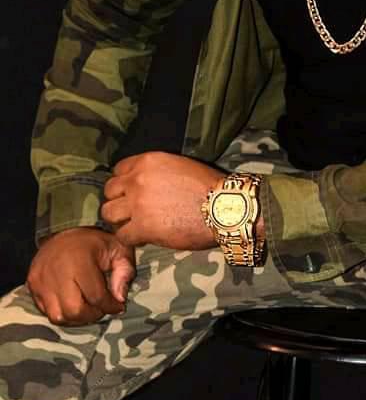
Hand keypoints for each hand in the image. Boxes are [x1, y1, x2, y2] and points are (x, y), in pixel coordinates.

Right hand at [27, 227, 135, 325]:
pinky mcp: (32, 285)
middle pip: (75, 311)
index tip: (117, 306)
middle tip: (100, 307)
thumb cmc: (94, 243)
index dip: (110, 306)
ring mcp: (41, 280)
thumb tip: (120, 299)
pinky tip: (73, 301)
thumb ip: (125, 271)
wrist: (63, 231)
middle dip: (92, 315)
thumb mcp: (117, 248)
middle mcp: (57, 272)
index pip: (96, 297)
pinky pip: (46, 311)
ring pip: (58, 317)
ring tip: (86, 305)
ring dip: (75, 317)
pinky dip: (62, 312)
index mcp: (80, 261)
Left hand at [101, 151, 225, 249]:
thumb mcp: (179, 165)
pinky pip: (122, 235)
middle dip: (117, 201)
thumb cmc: (208, 185)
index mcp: (147, 161)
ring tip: (131, 225)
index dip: (124, 183)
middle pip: (109, 191)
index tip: (130, 192)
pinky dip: (130, 238)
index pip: (118, 169)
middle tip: (129, 211)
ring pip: (108, 213)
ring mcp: (138, 204)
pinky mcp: (143, 227)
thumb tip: (148, 183)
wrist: (223, 207)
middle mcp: (137, 179)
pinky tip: (141, 238)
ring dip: (119, 220)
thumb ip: (156, 172)